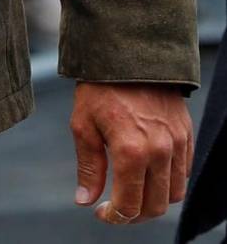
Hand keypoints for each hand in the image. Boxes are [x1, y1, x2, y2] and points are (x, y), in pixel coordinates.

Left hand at [71, 82, 192, 224]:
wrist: (127, 51)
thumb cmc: (99, 86)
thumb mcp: (83, 124)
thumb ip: (88, 167)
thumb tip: (85, 201)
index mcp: (131, 151)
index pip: (130, 205)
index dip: (114, 217)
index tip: (102, 213)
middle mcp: (159, 150)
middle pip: (155, 206)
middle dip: (134, 215)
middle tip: (117, 208)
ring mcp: (176, 142)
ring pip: (174, 193)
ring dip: (155, 200)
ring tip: (134, 192)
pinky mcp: (186, 132)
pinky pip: (184, 171)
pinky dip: (170, 180)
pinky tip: (150, 173)